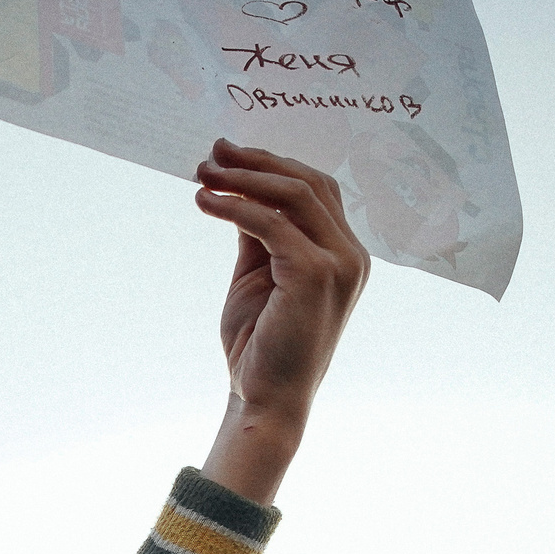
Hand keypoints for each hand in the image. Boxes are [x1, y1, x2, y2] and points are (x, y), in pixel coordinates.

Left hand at [194, 141, 369, 504]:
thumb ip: (259, 235)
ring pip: (293, 195)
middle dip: (256, 162)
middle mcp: (351, 255)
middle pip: (308, 183)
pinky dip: (234, 206)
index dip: (272, 166)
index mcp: (344, 255)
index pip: (316, 190)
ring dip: (243, 177)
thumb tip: (238, 191)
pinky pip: (271, 223)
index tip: (227, 155)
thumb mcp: (258, 277)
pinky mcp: (315, 275)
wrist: (264, 401)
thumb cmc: (260, 347)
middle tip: (212, 153)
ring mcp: (339, 264)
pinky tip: (203, 202)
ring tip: (203, 172)